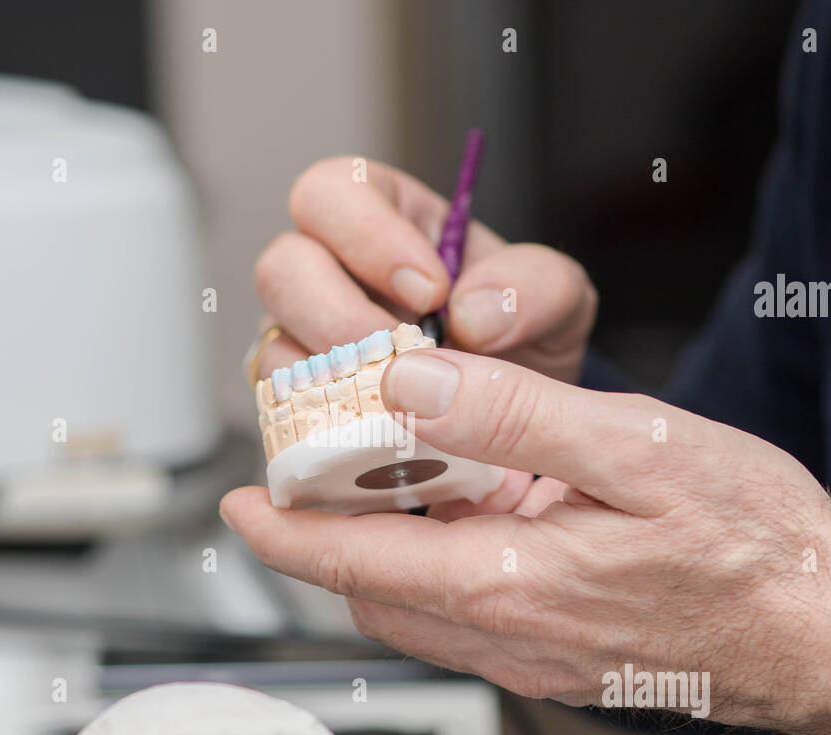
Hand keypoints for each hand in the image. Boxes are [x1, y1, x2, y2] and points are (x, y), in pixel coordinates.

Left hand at [222, 349, 830, 734]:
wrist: (827, 637)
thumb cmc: (756, 549)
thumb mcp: (640, 448)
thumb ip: (514, 417)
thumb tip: (414, 384)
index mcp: (514, 582)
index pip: (356, 561)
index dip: (285, 531)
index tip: (238, 503)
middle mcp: (510, 636)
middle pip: (371, 591)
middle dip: (322, 540)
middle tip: (305, 478)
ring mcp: (534, 659)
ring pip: (414, 610)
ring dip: (377, 557)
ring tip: (378, 491)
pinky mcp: (559, 662)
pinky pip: (464, 622)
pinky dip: (434, 574)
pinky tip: (464, 528)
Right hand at [248, 156, 597, 518]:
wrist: (519, 418)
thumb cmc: (521, 337)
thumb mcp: (556, 299)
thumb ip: (535, 287)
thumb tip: (471, 315)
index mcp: (382, 221)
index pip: (333, 192)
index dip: (366, 234)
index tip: (430, 291)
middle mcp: (327, 278)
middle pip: (281, 267)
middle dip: (338, 314)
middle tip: (402, 355)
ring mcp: (306, 348)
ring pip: (274, 352)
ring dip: (334, 385)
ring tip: (399, 408)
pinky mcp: (304, 416)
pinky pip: (287, 426)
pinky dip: (332, 436)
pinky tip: (384, 446)